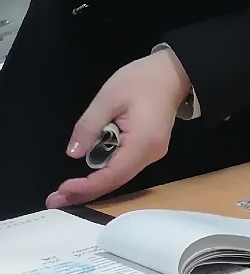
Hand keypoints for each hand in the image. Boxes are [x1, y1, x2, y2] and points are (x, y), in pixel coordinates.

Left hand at [47, 50, 190, 208]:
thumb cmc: (141, 81)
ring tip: (65, 191)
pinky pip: (124, 168)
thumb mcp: (107, 98)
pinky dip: (104, 175)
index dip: (87, 186)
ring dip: (93, 186)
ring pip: (120, 177)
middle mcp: (151, 154)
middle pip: (117, 181)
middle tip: (55, 200)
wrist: (172, 73)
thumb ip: (89, 126)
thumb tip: (73, 154)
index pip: (113, 174)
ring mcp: (152, 154)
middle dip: (86, 192)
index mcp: (143, 143)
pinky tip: (86, 179)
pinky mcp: (148, 150)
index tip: (62, 191)